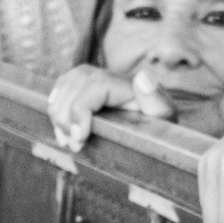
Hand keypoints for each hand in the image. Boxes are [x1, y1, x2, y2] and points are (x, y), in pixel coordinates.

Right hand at [47, 65, 173, 150]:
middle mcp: (112, 78)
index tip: (79, 137)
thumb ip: (157, 101)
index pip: (96, 84)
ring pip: (67, 83)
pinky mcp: (89, 89)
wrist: (158, 138)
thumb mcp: (165, 121)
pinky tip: (61, 127)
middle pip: (76, 83)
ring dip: (60, 112)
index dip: (80, 108)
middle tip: (73, 145)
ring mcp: (99, 81)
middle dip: (67, 115)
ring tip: (67, 140)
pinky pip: (64, 86)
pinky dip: (57, 104)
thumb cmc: (162, 132)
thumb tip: (142, 77)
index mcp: (130, 85)